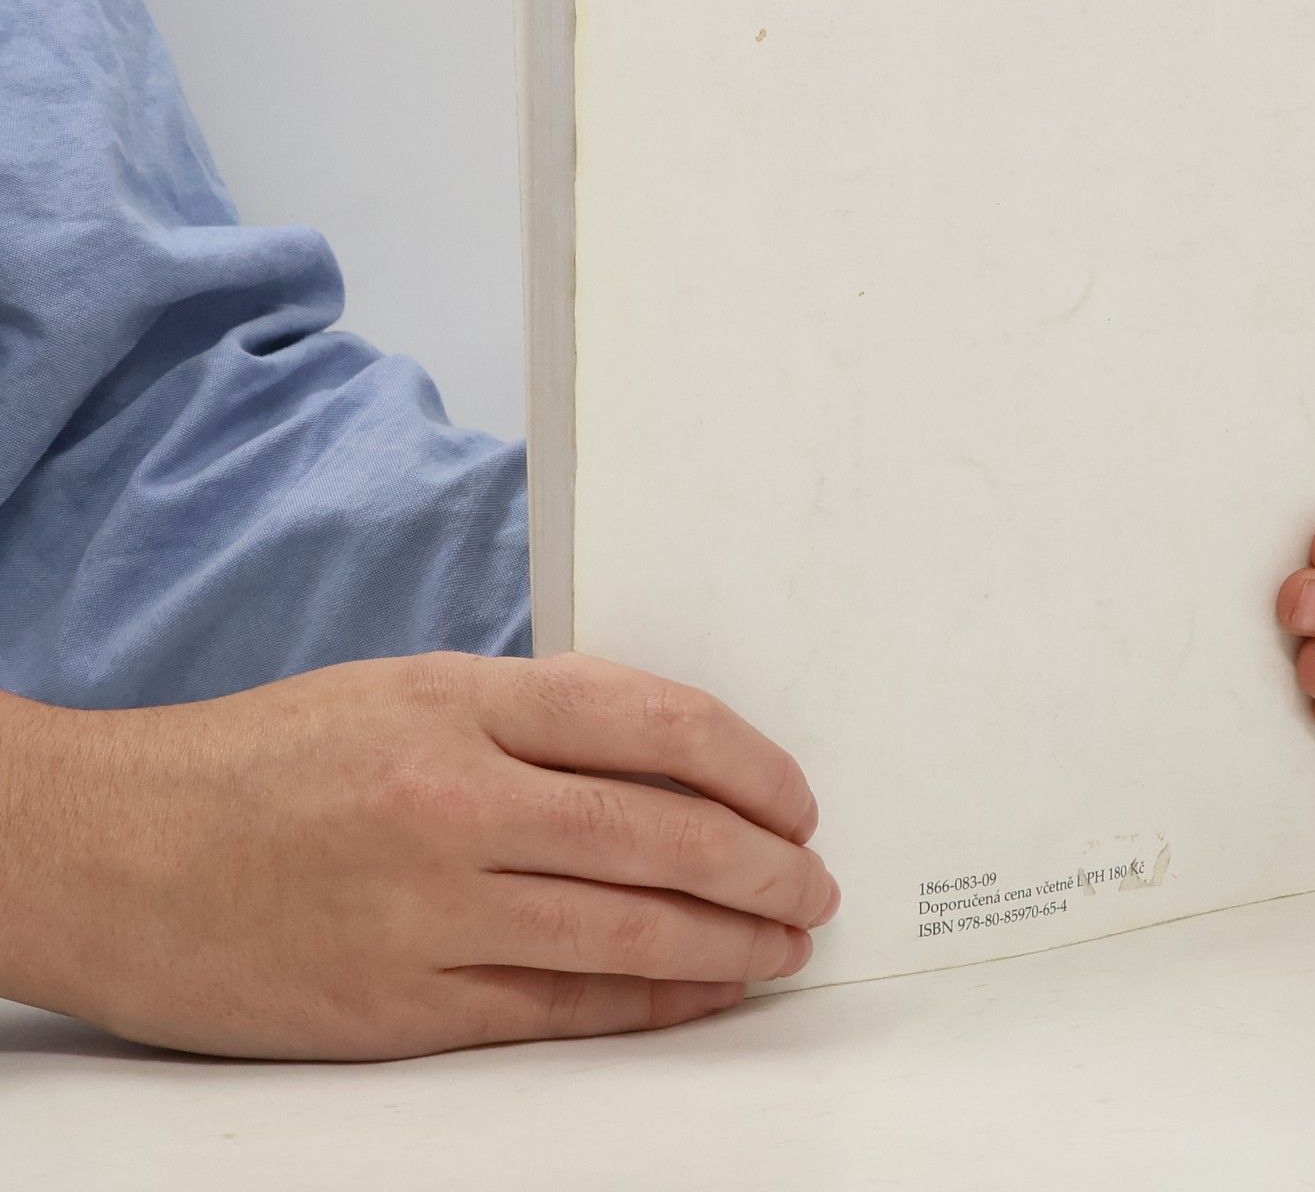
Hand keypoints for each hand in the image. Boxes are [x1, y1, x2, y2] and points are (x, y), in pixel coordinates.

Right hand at [0, 652, 836, 1058]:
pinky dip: (649, 1002)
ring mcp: (429, 912)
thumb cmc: (264, 759)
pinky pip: (558, 1009)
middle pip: (660, 832)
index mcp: (464, 703)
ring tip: (786, 941)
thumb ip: (533, 716)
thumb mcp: (406, 690)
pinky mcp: (400, 1006)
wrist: (114, 850)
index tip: (795, 794)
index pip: (654, 722)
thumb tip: (666, 755)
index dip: (750, 763)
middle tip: (816, 883)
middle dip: (763, 863)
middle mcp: (456, 801)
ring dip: (729, 940)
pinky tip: (702, 992)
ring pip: (626, 930)